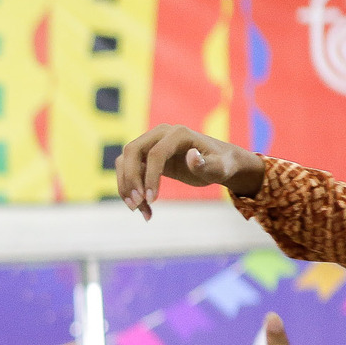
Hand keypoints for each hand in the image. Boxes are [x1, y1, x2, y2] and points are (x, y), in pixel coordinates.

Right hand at [115, 124, 266, 219]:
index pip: (155, 153)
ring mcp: (150, 143)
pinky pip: (129, 171)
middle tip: (137, 204)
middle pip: (131, 152)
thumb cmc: (221, 164)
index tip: (152, 200)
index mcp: (177, 134)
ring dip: (126, 187)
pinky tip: (142, 209)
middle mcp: (159, 134)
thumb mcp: (220, 168)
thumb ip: (207, 164)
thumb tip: (191, 156)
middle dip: (130, 179)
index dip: (151, 177)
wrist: (216, 162)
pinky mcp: (145, 156)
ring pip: (125, 162)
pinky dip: (130, 189)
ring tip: (138, 210)